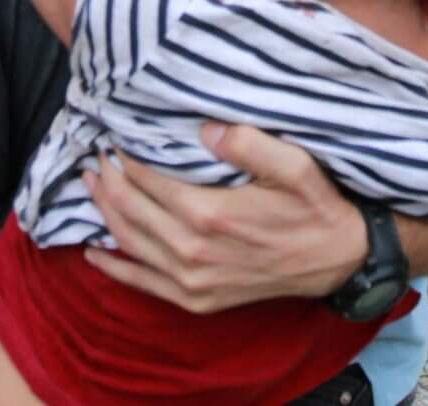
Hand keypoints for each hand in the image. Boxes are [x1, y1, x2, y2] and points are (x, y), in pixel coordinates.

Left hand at [82, 122, 364, 312]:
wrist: (337, 260)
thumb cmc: (315, 207)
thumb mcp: (295, 166)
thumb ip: (249, 144)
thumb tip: (204, 128)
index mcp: (210, 213)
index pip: (148, 180)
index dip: (127, 157)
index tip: (115, 136)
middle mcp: (192, 251)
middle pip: (131, 209)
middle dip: (108, 180)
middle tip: (95, 155)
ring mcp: (191, 280)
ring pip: (130, 242)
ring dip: (104, 212)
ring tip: (91, 184)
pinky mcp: (196, 300)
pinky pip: (142, 282)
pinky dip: (113, 267)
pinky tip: (93, 252)